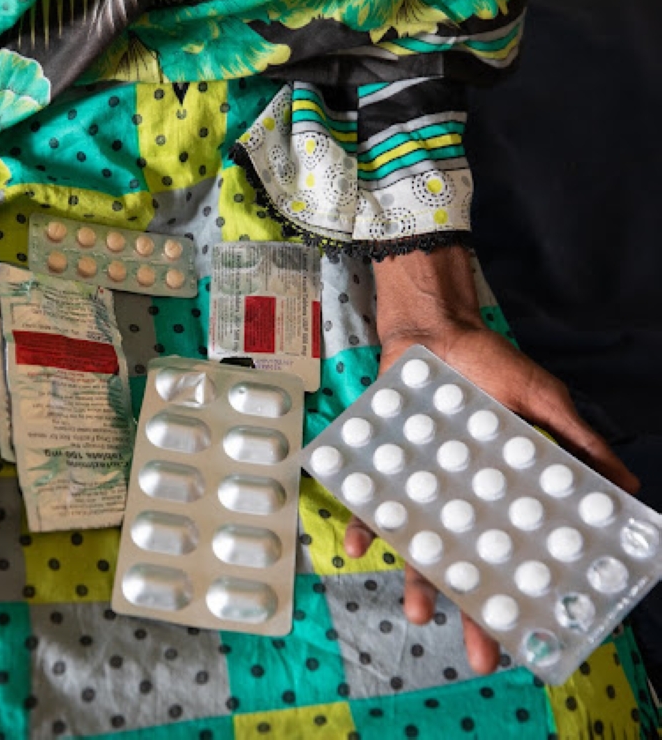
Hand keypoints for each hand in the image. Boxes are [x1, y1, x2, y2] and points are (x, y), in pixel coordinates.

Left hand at [343, 246, 639, 673]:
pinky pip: (369, 502)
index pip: (510, 550)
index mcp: (498, 493)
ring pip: (418, 545)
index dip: (518, 590)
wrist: (436, 330)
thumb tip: (629, 488)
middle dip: (469, 609)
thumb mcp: (542, 402)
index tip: (528, 635)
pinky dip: (362, 523)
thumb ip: (577, 443)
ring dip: (416, 580)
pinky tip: (357, 546)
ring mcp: (420, 486)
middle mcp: (458, 498)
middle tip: (476, 655)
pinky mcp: (386, 467)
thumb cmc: (492, 368)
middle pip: (465, 562)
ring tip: (417, 613)